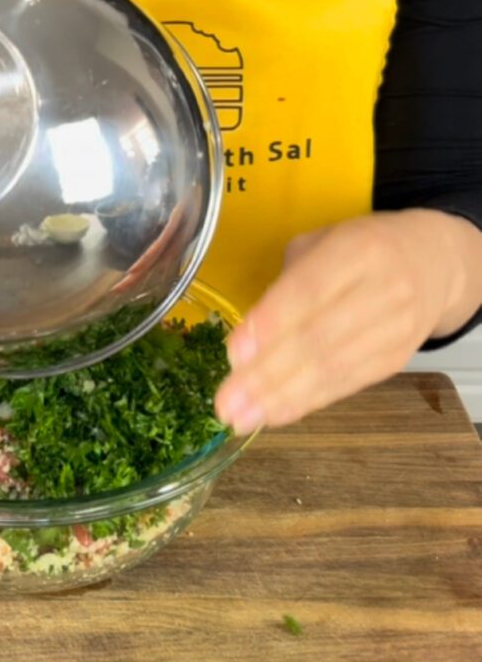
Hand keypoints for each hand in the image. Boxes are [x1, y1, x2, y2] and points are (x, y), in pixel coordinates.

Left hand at [215, 209, 481, 433]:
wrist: (435, 263)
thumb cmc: (360, 251)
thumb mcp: (322, 243)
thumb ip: (286, 283)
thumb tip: (248, 337)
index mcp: (357, 249)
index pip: (309, 291)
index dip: (270, 325)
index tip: (233, 355)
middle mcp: (383, 290)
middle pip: (318, 339)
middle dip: (266, 375)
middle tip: (226, 403)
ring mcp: (395, 329)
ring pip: (332, 369)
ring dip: (281, 398)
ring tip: (240, 418)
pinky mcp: (396, 360)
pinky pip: (346, 385)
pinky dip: (305, 402)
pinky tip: (274, 414)